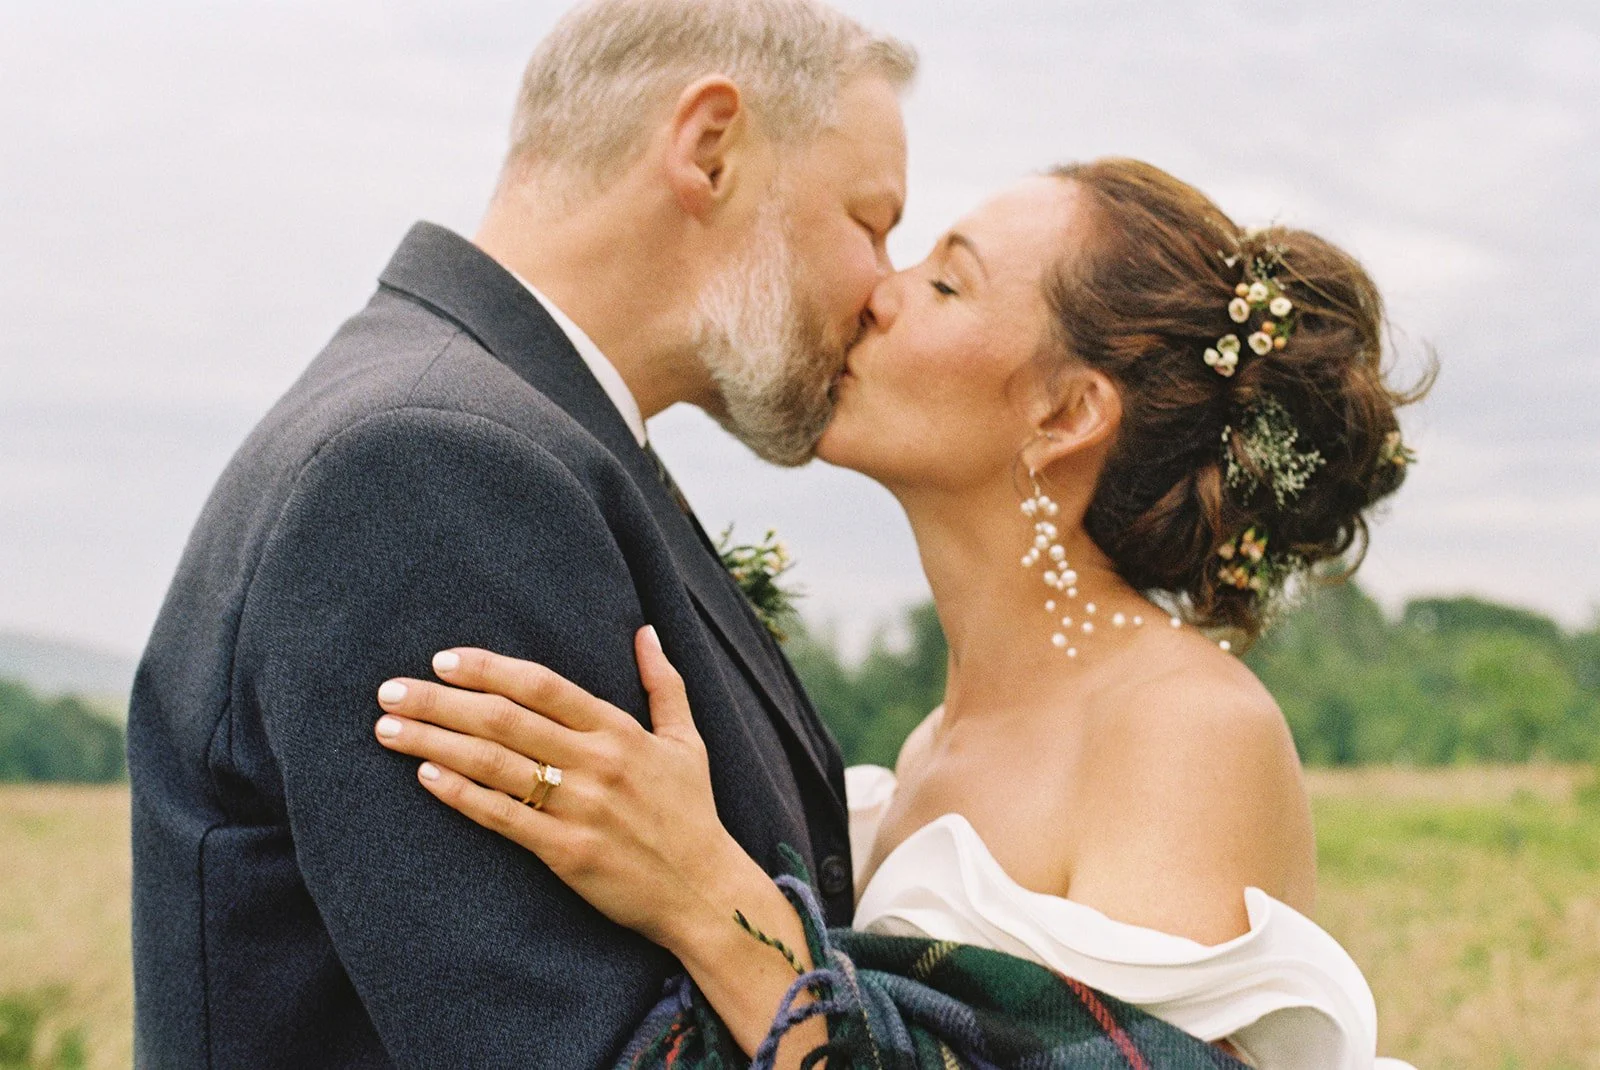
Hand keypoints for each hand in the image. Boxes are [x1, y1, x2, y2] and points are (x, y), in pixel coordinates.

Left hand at [372, 626, 750, 951]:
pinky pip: (501, 816)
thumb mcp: (687, 741)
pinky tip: (424, 776)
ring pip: (493, 764)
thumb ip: (663, 683)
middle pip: (503, 719)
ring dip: (434, 742)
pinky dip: (460, 793)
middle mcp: (596, 762)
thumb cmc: (691, 813)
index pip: (542, 684)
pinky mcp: (566, 851)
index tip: (441, 660)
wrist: (703, 891)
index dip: (488, 668)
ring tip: (388, 729)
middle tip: (389, 690)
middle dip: (439, 701)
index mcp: (619, 730)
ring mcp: (579, 807)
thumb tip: (646, 631)